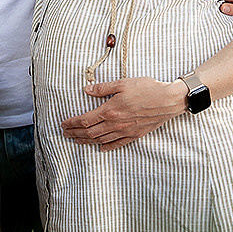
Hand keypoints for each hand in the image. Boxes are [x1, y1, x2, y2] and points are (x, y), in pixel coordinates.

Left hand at [60, 77, 186, 150]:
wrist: (168, 100)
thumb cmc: (147, 88)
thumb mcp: (122, 83)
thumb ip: (103, 88)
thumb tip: (87, 89)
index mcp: (110, 110)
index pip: (85, 120)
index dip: (72, 123)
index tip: (64, 124)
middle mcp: (116, 124)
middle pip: (90, 132)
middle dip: (75, 134)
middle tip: (65, 133)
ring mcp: (125, 131)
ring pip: (101, 140)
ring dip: (87, 141)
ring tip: (77, 140)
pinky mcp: (135, 135)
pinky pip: (117, 144)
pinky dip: (107, 147)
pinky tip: (101, 148)